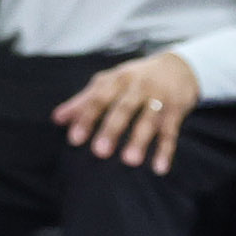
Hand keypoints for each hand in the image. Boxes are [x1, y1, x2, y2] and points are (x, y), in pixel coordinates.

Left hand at [53, 52, 200, 171]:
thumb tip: (57, 119)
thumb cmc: (135, 78)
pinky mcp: (176, 110)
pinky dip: (165, 150)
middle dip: (112, 129)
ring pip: (149, 120)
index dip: (86, 118)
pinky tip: (159, 169)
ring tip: (129, 161)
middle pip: (124, 108)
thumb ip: (84, 100)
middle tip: (99, 152)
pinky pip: (171, 132)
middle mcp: (138, 87)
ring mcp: (159, 98)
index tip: (74, 139)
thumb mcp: (109, 82)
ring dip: (140, 140)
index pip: (99, 98)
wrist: (178, 67)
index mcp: (118, 80)